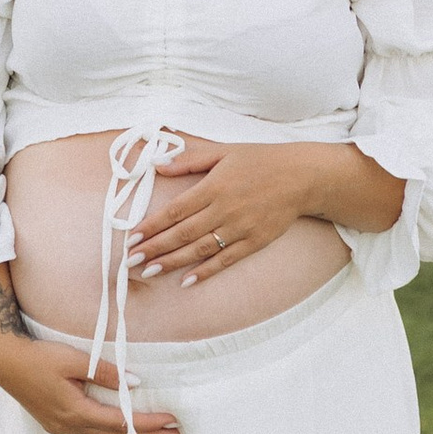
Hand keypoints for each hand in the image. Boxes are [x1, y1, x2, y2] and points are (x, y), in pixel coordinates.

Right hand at [0, 270, 178, 433]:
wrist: (5, 362)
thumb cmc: (39, 357)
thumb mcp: (72, 359)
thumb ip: (105, 372)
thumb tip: (135, 383)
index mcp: (77, 411)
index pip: (122, 422)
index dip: (149, 423)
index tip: (172, 420)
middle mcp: (71, 427)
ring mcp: (63, 431)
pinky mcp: (57, 428)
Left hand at [130, 140, 359, 290]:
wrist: (302, 177)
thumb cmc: (260, 160)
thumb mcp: (223, 152)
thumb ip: (190, 160)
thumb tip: (159, 165)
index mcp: (213, 186)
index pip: (175, 210)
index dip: (152, 225)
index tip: (132, 237)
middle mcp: (224, 210)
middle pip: (182, 233)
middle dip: (155, 248)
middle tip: (130, 260)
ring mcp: (240, 228)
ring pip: (200, 250)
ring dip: (172, 262)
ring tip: (149, 272)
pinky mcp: (254, 242)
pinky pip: (225, 260)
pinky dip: (205, 272)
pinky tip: (186, 281)